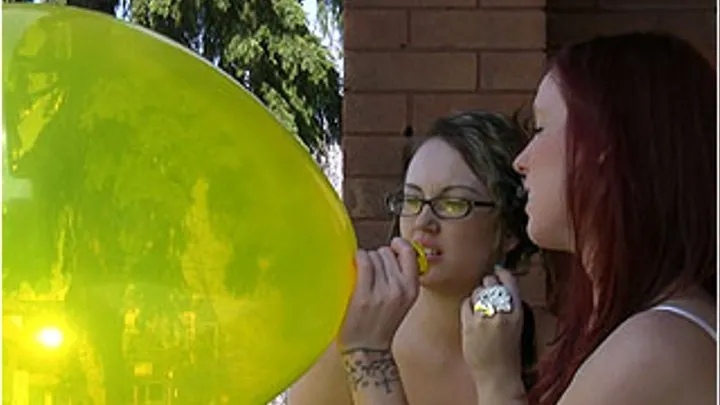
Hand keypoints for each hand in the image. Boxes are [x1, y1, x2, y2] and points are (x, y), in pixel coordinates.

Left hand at [338, 237, 419, 351]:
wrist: (367, 350)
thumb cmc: (381, 324)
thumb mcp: (403, 302)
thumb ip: (402, 278)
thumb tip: (392, 251)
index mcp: (412, 289)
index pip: (409, 253)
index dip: (399, 245)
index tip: (393, 245)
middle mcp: (399, 289)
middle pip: (386, 253)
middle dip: (377, 257)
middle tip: (371, 272)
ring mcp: (382, 292)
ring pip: (373, 256)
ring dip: (365, 260)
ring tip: (362, 276)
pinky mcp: (364, 296)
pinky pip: (363, 262)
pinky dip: (356, 259)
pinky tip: (353, 267)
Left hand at [460, 267, 523, 384]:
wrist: (498, 376)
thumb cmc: (508, 354)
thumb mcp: (517, 326)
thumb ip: (509, 307)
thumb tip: (497, 287)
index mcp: (517, 314)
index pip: (510, 283)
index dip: (502, 273)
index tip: (497, 270)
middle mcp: (502, 314)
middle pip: (491, 284)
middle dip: (487, 284)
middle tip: (486, 293)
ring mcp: (485, 319)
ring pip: (477, 293)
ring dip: (477, 297)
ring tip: (481, 310)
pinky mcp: (470, 325)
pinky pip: (466, 304)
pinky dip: (467, 307)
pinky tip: (472, 316)